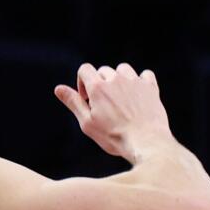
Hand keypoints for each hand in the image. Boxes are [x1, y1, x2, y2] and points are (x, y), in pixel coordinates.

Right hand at [53, 63, 173, 161]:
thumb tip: (58, 88)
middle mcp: (116, 79)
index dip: (82, 82)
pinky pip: (144, 74)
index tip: (87, 98)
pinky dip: (139, 81)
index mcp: (98, 88)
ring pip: (122, 69)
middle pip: (103, 70)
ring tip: (119, 98)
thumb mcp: (86, 122)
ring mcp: (135, 81)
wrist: (145, 140)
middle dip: (100, 84)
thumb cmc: (113, 136)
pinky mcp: (150, 87)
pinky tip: (137, 95)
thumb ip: (73, 102)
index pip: (85, 69)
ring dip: (118, 79)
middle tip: (103, 104)